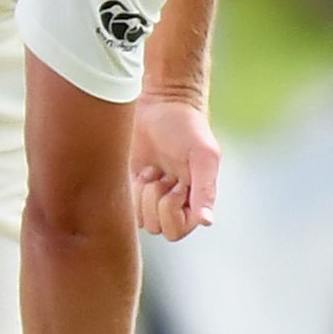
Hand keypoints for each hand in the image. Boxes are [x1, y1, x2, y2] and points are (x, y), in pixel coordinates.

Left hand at [129, 95, 219, 240]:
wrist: (161, 102)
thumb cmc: (187, 127)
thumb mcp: (203, 157)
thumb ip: (206, 190)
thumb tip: (207, 222)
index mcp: (194, 200)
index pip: (177, 231)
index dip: (172, 211)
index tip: (175, 185)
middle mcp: (173, 202)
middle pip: (156, 227)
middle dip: (155, 201)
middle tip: (161, 174)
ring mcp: (150, 195)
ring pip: (138, 218)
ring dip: (142, 193)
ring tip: (152, 169)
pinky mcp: (131, 185)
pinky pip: (125, 204)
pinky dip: (130, 188)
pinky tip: (140, 169)